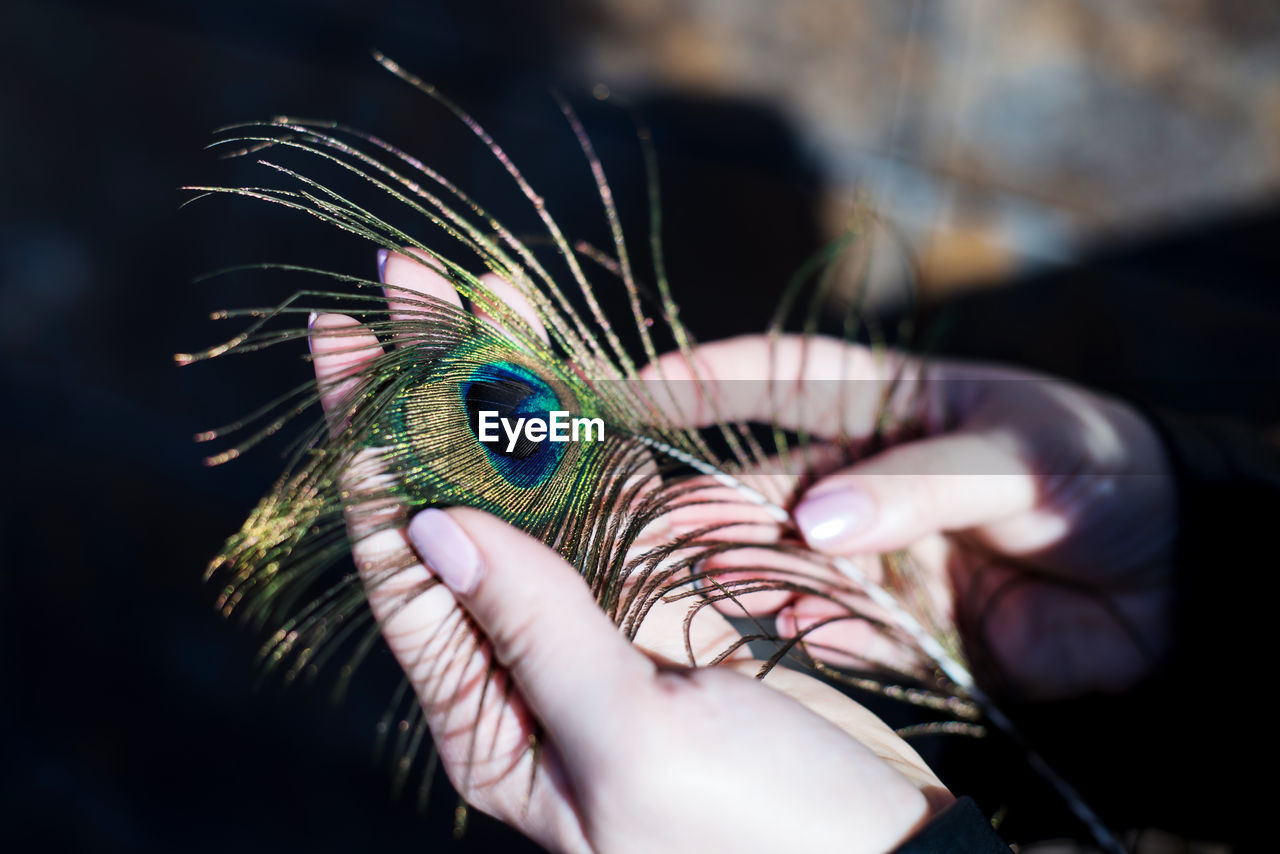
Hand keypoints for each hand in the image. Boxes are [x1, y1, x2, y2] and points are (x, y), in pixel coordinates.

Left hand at [306, 252, 947, 852]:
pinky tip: (558, 368)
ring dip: (507, 394)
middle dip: (426, 393)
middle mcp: (527, 667)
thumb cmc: (761, 833)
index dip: (370, 443)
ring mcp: (597, 628)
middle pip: (457, 504)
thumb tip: (433, 527)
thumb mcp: (634, 740)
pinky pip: (611, 502)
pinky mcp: (665, 601)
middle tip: (398, 283)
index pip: (401, 559)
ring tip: (472, 298)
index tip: (347, 340)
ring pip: (535, 488)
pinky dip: (586, 432)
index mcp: (492, 717)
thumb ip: (536, 631)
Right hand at [645, 336, 1177, 699]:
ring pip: (789, 562)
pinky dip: (804, 632)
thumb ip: (919, 486)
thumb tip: (815, 519)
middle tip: (642, 521)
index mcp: (896, 407)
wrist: (1182, 577)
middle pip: (769, 486)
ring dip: (740, 571)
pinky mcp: (908, 623)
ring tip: (684, 579)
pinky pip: (838, 629)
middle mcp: (873, 479)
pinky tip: (773, 632)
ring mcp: (886, 553)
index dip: (707, 380)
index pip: (784, 379)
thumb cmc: (1102, 474)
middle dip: (705, 500)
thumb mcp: (1018, 457)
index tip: (629, 390)